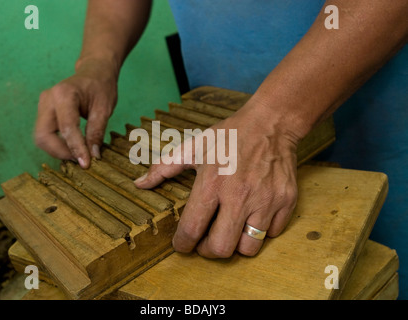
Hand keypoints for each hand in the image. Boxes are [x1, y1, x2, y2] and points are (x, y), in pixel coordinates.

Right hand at [34, 58, 117, 167]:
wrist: (93, 72)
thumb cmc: (100, 87)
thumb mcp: (104, 109)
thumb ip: (96, 132)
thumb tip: (93, 156)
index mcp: (64, 94)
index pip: (66, 128)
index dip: (76, 149)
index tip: (86, 164)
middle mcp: (48, 99)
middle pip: (43, 135)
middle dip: (61, 152)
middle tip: (81, 160)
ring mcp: (43, 105)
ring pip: (41, 138)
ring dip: (58, 150)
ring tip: (79, 154)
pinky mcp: (44, 112)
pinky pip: (45, 134)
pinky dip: (57, 145)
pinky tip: (73, 148)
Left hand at [134, 101, 298, 257]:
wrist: (272, 123)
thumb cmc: (230, 135)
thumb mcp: (194, 146)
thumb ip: (164, 167)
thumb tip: (139, 184)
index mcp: (211, 184)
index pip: (191, 230)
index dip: (182, 244)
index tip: (182, 244)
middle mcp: (238, 196)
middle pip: (220, 248)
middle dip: (208, 251)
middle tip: (205, 241)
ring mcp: (265, 201)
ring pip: (248, 248)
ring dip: (235, 245)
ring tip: (230, 231)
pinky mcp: (286, 202)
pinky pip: (272, 234)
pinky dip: (261, 232)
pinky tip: (252, 217)